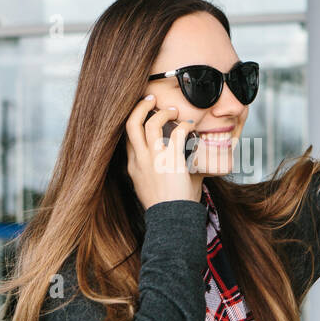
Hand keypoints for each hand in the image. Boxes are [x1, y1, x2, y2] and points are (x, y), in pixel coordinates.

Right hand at [125, 95, 197, 209]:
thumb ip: (164, 171)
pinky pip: (178, 133)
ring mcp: (153, 159)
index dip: (135, 122)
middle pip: (130, 124)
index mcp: (134, 167)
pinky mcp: (170, 160)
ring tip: (173, 110)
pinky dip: (185, 126)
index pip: (128, 138)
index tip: (144, 115)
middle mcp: (139, 160)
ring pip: (150, 123)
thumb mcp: (156, 187)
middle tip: (151, 99)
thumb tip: (186, 161)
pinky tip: (191, 127)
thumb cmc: (168, 207)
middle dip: (140, 108)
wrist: (171, 220)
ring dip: (162, 113)